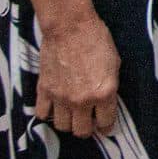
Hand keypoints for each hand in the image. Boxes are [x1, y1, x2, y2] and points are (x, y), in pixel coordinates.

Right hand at [36, 14, 119, 137]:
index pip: (105, 123)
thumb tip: (105, 100)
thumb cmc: (97, 40)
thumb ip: (109, 86)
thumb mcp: (115, 64)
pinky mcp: (44, 91)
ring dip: (68, 122)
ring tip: (71, 114)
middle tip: (88, 121)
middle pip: (81, 131)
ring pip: (62, 127)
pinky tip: (53, 107)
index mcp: (104, 93)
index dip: (106, 126)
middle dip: (87, 128)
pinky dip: (47, 113)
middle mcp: (82, 101)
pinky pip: (42, 114)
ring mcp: (60, 98)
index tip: (104, 125)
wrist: (70, 27)